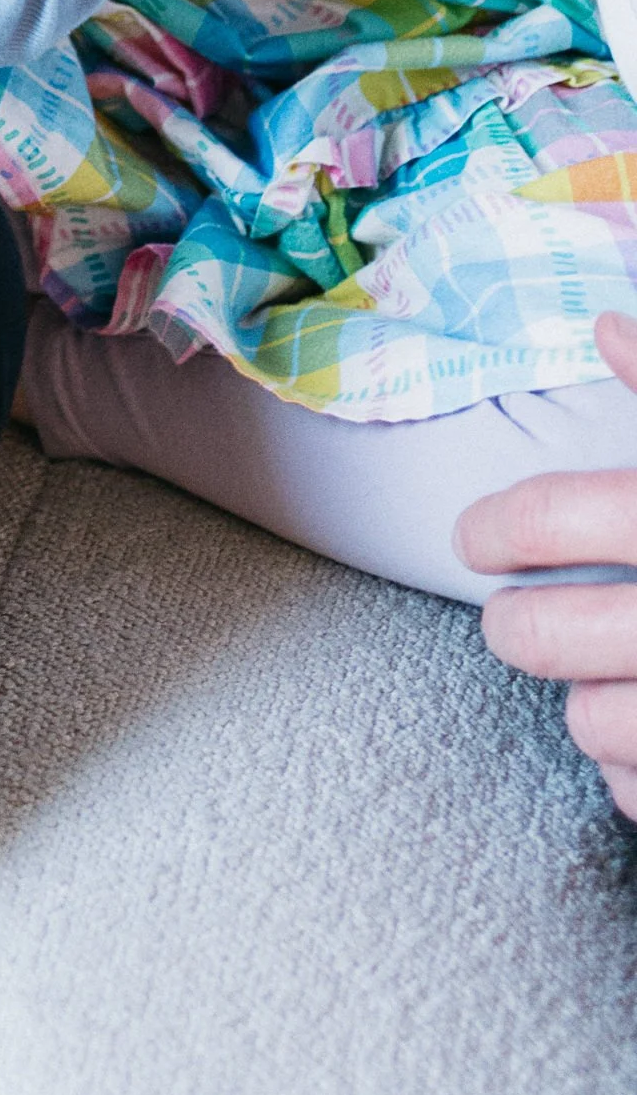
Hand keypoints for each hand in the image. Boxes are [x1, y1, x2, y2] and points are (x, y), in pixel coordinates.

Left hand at [459, 307, 636, 815]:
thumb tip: (606, 324)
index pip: (551, 519)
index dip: (495, 526)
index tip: (474, 536)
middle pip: (540, 635)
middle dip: (512, 625)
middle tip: (511, 615)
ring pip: (586, 721)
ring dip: (580, 701)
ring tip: (598, 675)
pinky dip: (634, 770)